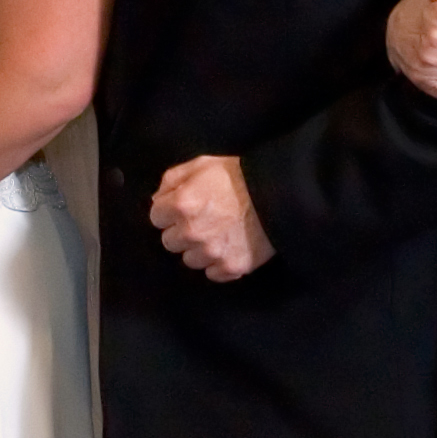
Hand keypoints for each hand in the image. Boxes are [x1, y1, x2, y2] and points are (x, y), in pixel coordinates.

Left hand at [149, 155, 273, 282]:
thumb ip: (172, 180)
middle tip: (202, 220)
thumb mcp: (203, 164)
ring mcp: (212, 253)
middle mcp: (192, 232)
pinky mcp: (231, 267)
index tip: (183, 208)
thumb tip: (157, 199)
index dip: (169, 211)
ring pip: (190, 260)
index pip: (156, 217)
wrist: (280, 195)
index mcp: (182, 204)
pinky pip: (212, 273)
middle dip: (181, 232)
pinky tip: (229, 247)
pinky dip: (218, 263)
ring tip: (218, 234)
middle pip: (170, 242)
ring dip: (199, 249)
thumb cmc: (239, 176)